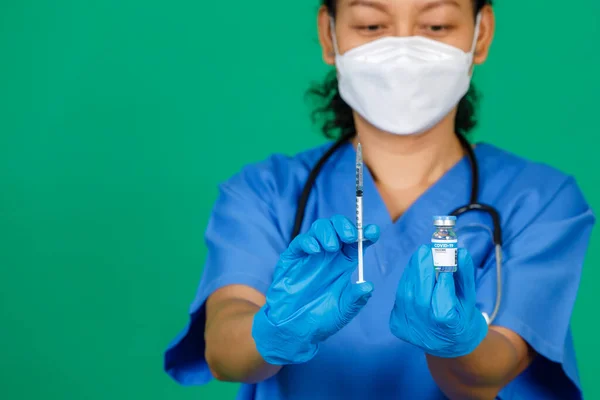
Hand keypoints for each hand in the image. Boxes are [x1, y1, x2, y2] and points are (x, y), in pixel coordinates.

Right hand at [252, 215, 379, 364]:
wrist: (293, 329)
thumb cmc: (319, 319)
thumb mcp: (343, 311)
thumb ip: (355, 298)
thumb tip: (368, 286)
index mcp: (344, 264)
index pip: (358, 242)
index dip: (366, 234)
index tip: (373, 232)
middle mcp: (329, 255)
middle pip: (339, 228)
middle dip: (346, 227)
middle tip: (350, 237)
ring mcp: (310, 254)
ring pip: (320, 228)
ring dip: (328, 232)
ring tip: (332, 247)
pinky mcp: (293, 257)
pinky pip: (300, 241)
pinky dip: (309, 241)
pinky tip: (315, 250)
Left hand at [389, 245, 487, 357]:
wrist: (448, 345)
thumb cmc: (462, 318)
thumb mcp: (469, 298)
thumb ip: (465, 276)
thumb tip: (460, 252)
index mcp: (447, 326)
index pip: (443, 297)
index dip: (443, 276)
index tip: (445, 255)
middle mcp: (424, 329)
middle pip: (418, 295)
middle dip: (422, 268)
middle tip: (426, 249)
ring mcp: (407, 328)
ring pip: (405, 293)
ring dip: (412, 272)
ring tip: (421, 257)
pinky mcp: (396, 324)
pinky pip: (400, 296)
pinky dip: (407, 281)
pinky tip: (414, 272)